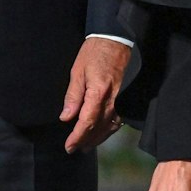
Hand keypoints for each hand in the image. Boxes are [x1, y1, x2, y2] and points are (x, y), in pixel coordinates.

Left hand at [60, 37, 129, 152]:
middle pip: (98, 128)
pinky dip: (109, 130)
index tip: (68, 146)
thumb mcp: (77, 72)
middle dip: (85, 141)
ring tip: (86, 146)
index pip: (86, 122)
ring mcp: (121, 100)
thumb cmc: (94, 53)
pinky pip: (118, 120)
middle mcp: (112, 100)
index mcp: (98, 93)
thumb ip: (73, 96)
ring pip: (109, 127)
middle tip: (73, 149)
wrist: (115, 41)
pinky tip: (102, 134)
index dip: (77, 136)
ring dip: (97, 139)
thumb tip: (66, 118)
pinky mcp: (125, 98)